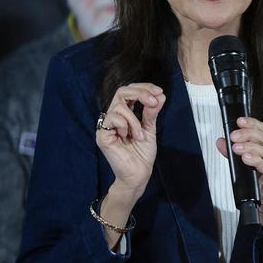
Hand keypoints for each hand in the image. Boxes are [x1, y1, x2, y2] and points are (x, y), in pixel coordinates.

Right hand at [96, 83, 165, 198]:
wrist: (138, 174)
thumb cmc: (142, 154)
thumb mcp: (150, 128)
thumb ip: (151, 112)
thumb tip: (160, 95)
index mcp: (124, 114)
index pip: (129, 92)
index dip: (144, 88)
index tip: (159, 92)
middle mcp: (113, 117)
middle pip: (121, 92)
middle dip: (140, 93)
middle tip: (153, 101)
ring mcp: (106, 126)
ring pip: (119, 106)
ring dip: (134, 119)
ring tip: (140, 135)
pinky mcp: (102, 135)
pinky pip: (112, 118)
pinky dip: (125, 125)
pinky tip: (128, 137)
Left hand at [215, 116, 262, 258]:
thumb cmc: (258, 178)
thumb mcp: (243, 161)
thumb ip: (232, 150)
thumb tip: (220, 141)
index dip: (251, 123)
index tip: (239, 121)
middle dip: (247, 135)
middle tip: (233, 136)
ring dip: (249, 147)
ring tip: (236, 148)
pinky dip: (256, 161)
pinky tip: (246, 159)